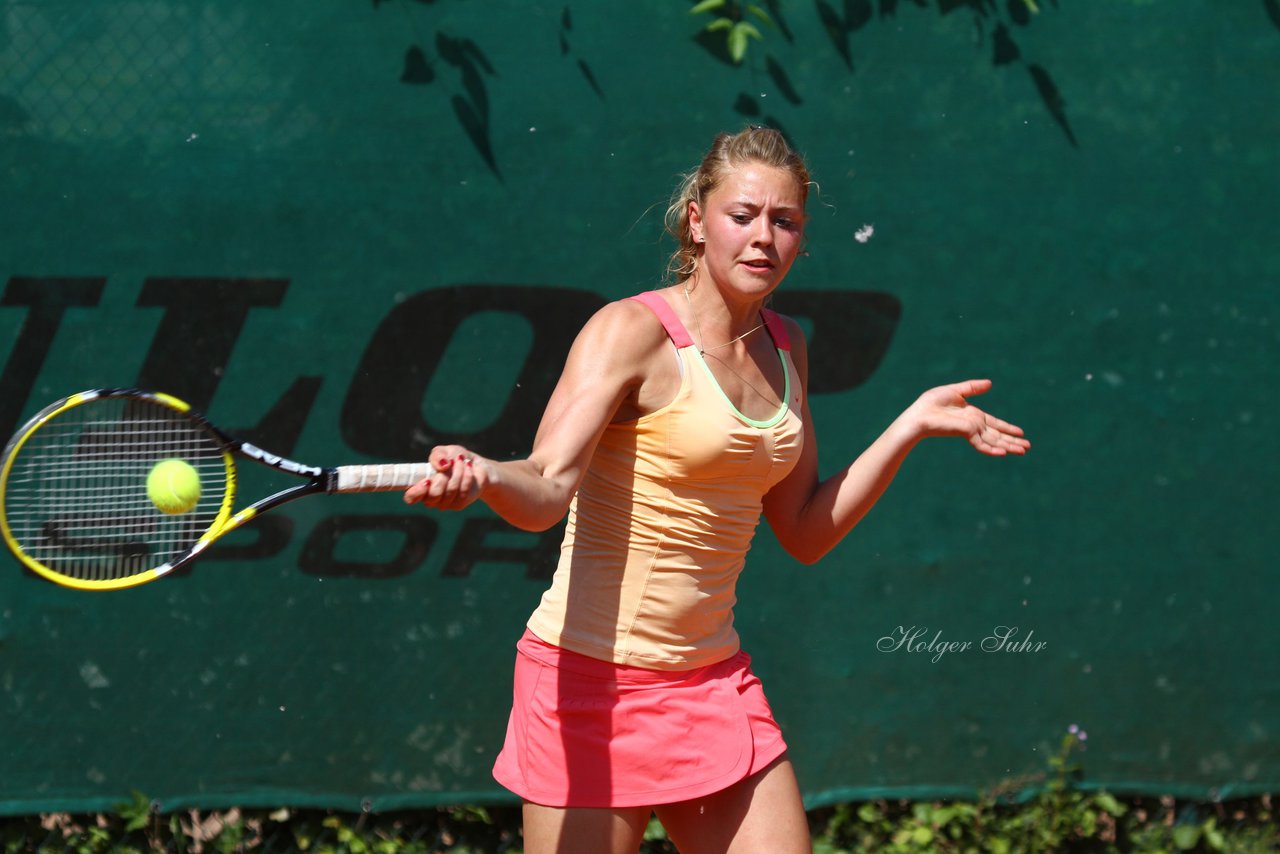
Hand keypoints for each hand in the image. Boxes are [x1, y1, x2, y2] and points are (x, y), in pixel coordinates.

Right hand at [403, 444, 489, 509]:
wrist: (474, 465)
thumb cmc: (453, 458)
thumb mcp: (443, 451)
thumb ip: (438, 455)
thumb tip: (443, 465)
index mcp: (420, 487)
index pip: (411, 498)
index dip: (416, 492)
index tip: (427, 480)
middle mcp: (430, 499)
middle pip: (433, 495)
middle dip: (444, 476)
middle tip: (450, 464)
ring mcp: (444, 504)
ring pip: (450, 491)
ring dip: (457, 471)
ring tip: (461, 460)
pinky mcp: (459, 505)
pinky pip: (463, 491)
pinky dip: (467, 475)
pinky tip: (468, 467)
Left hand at [904, 379, 1029, 455]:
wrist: (919, 414)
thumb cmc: (931, 403)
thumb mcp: (955, 390)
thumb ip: (972, 388)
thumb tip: (990, 383)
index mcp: (973, 416)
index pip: (994, 424)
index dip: (1007, 428)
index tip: (1021, 432)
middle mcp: (975, 425)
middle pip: (997, 435)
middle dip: (1013, 441)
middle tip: (1028, 447)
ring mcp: (971, 430)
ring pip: (994, 441)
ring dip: (1009, 447)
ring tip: (1024, 451)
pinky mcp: (965, 433)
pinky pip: (982, 443)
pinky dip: (993, 449)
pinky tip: (1004, 454)